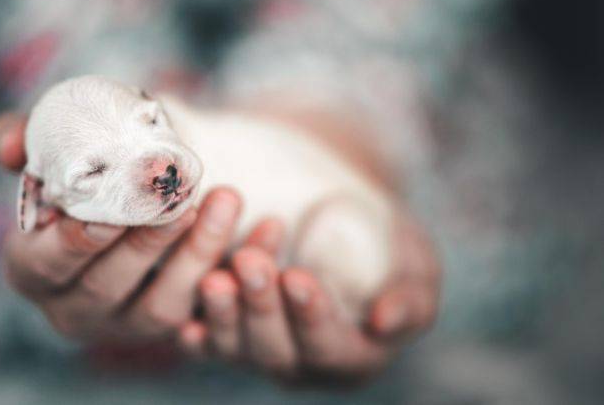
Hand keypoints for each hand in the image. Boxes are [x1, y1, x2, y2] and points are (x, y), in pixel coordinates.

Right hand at [0, 112, 242, 341]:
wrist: (145, 188)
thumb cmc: (90, 169)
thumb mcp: (56, 148)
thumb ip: (24, 139)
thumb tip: (11, 146)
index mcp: (32, 266)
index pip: (41, 264)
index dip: (74, 243)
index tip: (111, 214)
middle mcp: (71, 306)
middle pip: (104, 288)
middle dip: (145, 245)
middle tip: (182, 201)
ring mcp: (123, 324)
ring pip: (159, 306)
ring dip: (196, 254)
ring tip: (225, 200)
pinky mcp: (168, 326)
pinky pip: (204, 311)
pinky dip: (232, 267)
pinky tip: (264, 228)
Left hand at [177, 213, 440, 386]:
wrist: (349, 238)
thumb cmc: (392, 256)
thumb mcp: (419, 271)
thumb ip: (411, 299)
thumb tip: (384, 321)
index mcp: (353, 357)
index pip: (329, 345)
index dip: (311, 315)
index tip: (296, 276)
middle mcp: (304, 365)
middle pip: (276, 349)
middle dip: (260, 306)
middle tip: (249, 261)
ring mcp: (263, 354)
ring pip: (237, 348)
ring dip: (222, 315)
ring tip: (213, 279)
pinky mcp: (232, 336)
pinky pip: (209, 344)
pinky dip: (196, 335)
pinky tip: (184, 321)